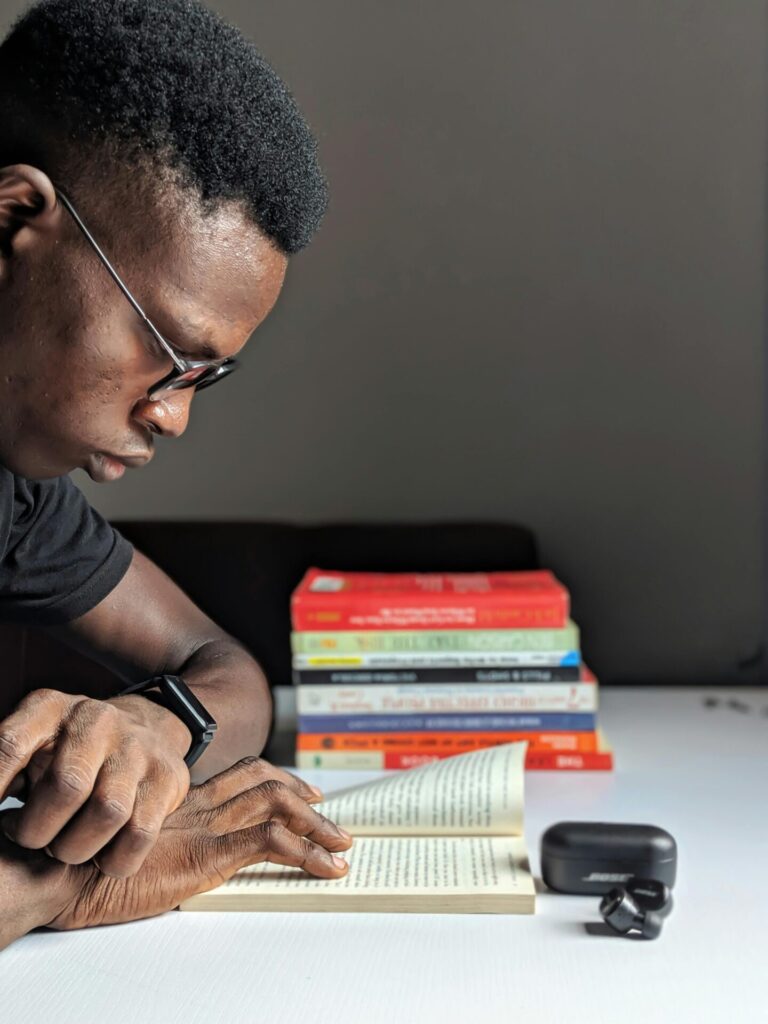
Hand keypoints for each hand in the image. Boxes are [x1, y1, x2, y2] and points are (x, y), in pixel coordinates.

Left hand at [0, 688, 193, 876]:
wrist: (144, 728)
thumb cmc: (69, 750)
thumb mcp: (30, 744)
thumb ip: (4, 768)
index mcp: (50, 709)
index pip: (10, 745)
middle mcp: (97, 720)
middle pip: (67, 785)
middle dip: (39, 831)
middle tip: (34, 839)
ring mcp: (138, 747)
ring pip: (108, 813)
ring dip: (76, 848)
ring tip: (65, 848)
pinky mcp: (168, 777)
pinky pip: (140, 834)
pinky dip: (113, 859)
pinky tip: (100, 856)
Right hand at [45, 756, 351, 930]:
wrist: (65, 872)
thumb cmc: (88, 866)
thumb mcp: (135, 845)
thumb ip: (162, 841)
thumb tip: (176, 857)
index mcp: (183, 800)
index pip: (241, 774)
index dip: (277, 777)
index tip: (302, 789)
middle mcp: (200, 805)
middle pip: (266, 782)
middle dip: (304, 795)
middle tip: (329, 812)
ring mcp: (207, 826)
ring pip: (278, 805)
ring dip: (317, 825)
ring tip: (341, 845)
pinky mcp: (209, 853)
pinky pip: (273, 843)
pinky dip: (308, 852)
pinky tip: (326, 868)